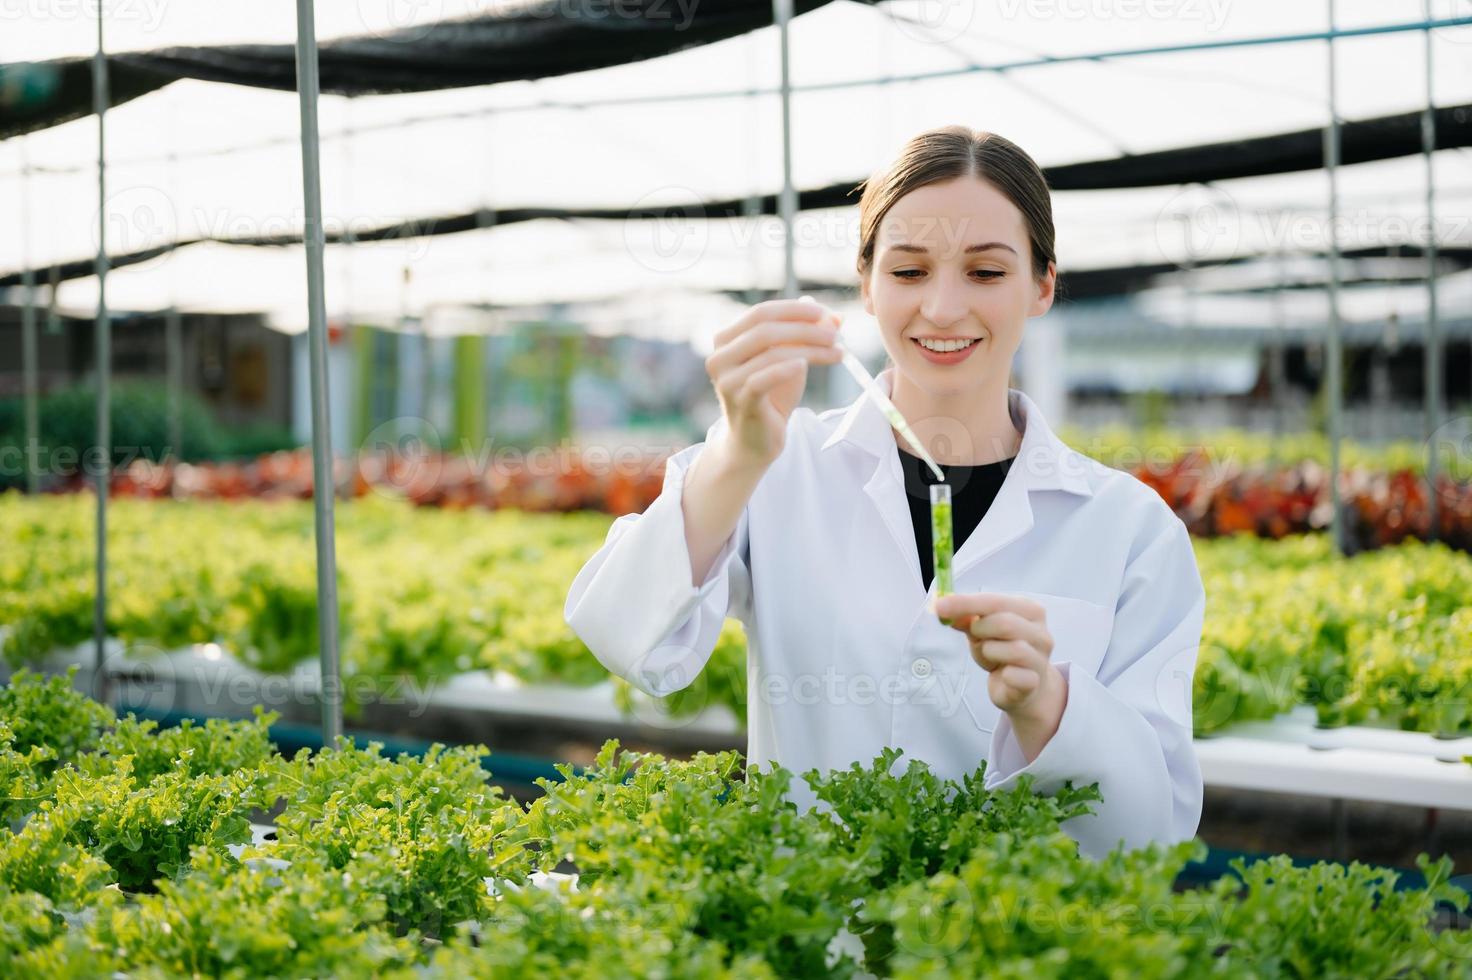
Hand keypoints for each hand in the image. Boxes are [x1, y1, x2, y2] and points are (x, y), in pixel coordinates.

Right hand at [704, 295, 842, 470]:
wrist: (754, 441)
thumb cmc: (771, 397)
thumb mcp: (789, 360)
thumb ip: (804, 336)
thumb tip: (833, 317)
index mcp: (726, 340)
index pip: (761, 313)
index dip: (794, 310)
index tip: (825, 314)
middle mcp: (719, 357)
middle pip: (765, 329)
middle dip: (805, 328)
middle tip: (835, 334)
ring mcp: (727, 380)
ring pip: (771, 353)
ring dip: (809, 349)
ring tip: (836, 352)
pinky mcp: (740, 401)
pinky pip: (763, 379)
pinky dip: (787, 369)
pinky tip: (805, 366)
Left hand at [933, 592, 1066, 760]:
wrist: (1024, 689)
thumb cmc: (1002, 652)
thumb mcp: (982, 632)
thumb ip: (967, 618)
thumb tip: (944, 608)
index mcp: (1030, 611)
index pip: (996, 601)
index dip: (966, 603)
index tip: (939, 606)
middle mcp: (1041, 633)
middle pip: (1005, 622)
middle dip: (980, 629)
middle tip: (975, 637)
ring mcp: (1040, 659)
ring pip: (1014, 649)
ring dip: (989, 652)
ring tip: (989, 655)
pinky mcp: (1034, 683)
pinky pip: (1016, 676)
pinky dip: (1004, 675)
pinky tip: (1002, 674)